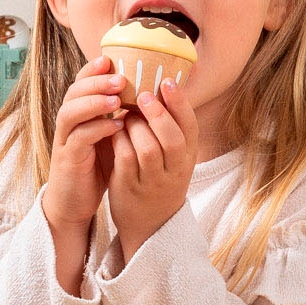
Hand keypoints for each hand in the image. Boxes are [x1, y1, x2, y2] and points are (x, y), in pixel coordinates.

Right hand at [42, 57, 126, 292]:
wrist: (75, 200)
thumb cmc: (96, 165)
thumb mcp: (109, 135)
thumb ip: (119, 114)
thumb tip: (146, 92)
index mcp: (79, 113)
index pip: (81, 83)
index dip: (92, 69)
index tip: (110, 59)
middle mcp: (68, 122)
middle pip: (74, 92)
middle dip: (96, 82)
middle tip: (119, 78)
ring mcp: (65, 139)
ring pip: (71, 112)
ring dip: (94, 103)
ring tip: (117, 100)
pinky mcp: (67, 158)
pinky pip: (79, 138)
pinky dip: (97, 129)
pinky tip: (115, 126)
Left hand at [108, 77, 198, 263]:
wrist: (150, 223)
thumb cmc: (160, 178)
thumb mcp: (174, 157)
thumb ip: (170, 127)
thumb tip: (161, 84)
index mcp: (188, 156)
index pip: (190, 126)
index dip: (180, 102)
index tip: (167, 81)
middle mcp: (175, 169)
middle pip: (172, 138)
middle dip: (158, 114)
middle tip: (143, 95)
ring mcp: (153, 180)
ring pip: (147, 148)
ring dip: (135, 127)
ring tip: (126, 115)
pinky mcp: (131, 187)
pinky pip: (125, 159)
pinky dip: (119, 141)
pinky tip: (114, 132)